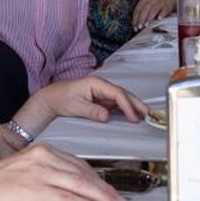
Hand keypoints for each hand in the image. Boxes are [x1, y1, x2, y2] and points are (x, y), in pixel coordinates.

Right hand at [0, 144, 128, 200]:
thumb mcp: (25, 172)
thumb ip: (47, 175)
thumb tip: (69, 189)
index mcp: (43, 151)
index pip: (79, 165)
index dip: (98, 179)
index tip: (110, 190)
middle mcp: (43, 157)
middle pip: (83, 174)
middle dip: (105, 189)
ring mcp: (38, 173)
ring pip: (79, 185)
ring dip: (101, 198)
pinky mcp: (32, 189)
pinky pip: (65, 198)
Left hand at [33, 75, 148, 125]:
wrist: (52, 98)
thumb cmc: (61, 98)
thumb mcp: (76, 106)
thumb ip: (92, 111)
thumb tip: (107, 116)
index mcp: (96, 83)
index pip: (117, 94)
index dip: (127, 105)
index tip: (133, 117)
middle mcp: (101, 86)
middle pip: (123, 94)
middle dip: (136, 103)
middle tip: (147, 113)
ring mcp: (102, 92)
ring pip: (122, 98)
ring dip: (132, 106)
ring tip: (143, 115)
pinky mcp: (101, 99)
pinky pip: (116, 103)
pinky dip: (125, 109)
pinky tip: (131, 115)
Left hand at [133, 0, 177, 27]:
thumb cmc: (154, 0)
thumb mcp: (146, 2)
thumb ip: (141, 11)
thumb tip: (136, 24)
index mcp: (144, 0)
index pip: (138, 9)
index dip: (135, 18)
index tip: (134, 26)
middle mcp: (151, 0)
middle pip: (144, 10)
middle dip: (141, 19)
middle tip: (139, 27)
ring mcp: (159, 2)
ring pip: (153, 10)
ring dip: (149, 17)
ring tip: (146, 25)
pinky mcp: (167, 5)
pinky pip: (164, 10)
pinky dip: (161, 14)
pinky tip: (159, 19)